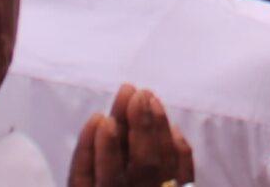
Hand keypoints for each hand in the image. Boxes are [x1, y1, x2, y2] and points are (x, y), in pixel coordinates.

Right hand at [70, 87, 195, 186]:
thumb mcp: (85, 186)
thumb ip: (86, 163)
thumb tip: (100, 122)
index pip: (105, 180)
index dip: (104, 150)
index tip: (103, 119)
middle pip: (141, 167)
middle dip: (137, 127)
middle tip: (132, 92)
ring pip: (163, 166)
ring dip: (157, 128)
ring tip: (150, 97)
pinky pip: (184, 176)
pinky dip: (180, 151)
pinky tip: (173, 128)